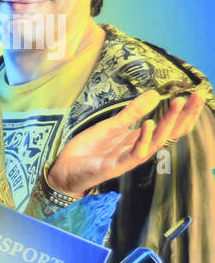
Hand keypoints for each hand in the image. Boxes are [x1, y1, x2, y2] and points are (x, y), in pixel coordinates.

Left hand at [47, 89, 207, 196]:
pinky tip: (149, 124)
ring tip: (177, 104)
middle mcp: (140, 150)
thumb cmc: (90, 150)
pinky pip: (135, 154)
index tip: (196, 94)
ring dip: (168, 123)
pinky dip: (143, 140)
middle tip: (196, 96)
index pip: (169, 126)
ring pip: (156, 142)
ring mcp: (129, 159)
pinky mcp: (116, 166)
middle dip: (184, 115)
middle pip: (169, 133)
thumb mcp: (111, 125)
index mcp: (140, 140)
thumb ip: (132, 112)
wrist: (65, 169)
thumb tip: (155, 94)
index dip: (183, 112)